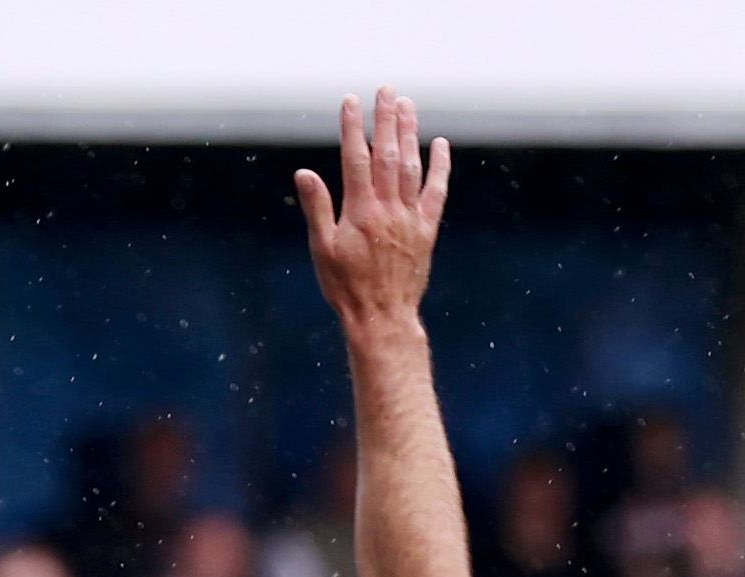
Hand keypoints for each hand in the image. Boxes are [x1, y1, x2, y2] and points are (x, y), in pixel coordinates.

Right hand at [294, 89, 449, 342]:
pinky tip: (439, 144)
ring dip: (409, 134)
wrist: (382, 318)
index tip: (351, 102)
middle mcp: (387, 209)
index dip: (352, 127)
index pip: (355, 158)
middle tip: (386, 91)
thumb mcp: (322, 250)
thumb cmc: (347, 287)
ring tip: (407, 106)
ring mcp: (410, 217)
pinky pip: (436, 192)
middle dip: (385, 119)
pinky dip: (439, 167)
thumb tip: (304, 173)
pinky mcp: (426, 230)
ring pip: (411, 166)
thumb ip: (317, 208)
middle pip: (387, 154)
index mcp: (359, 211)